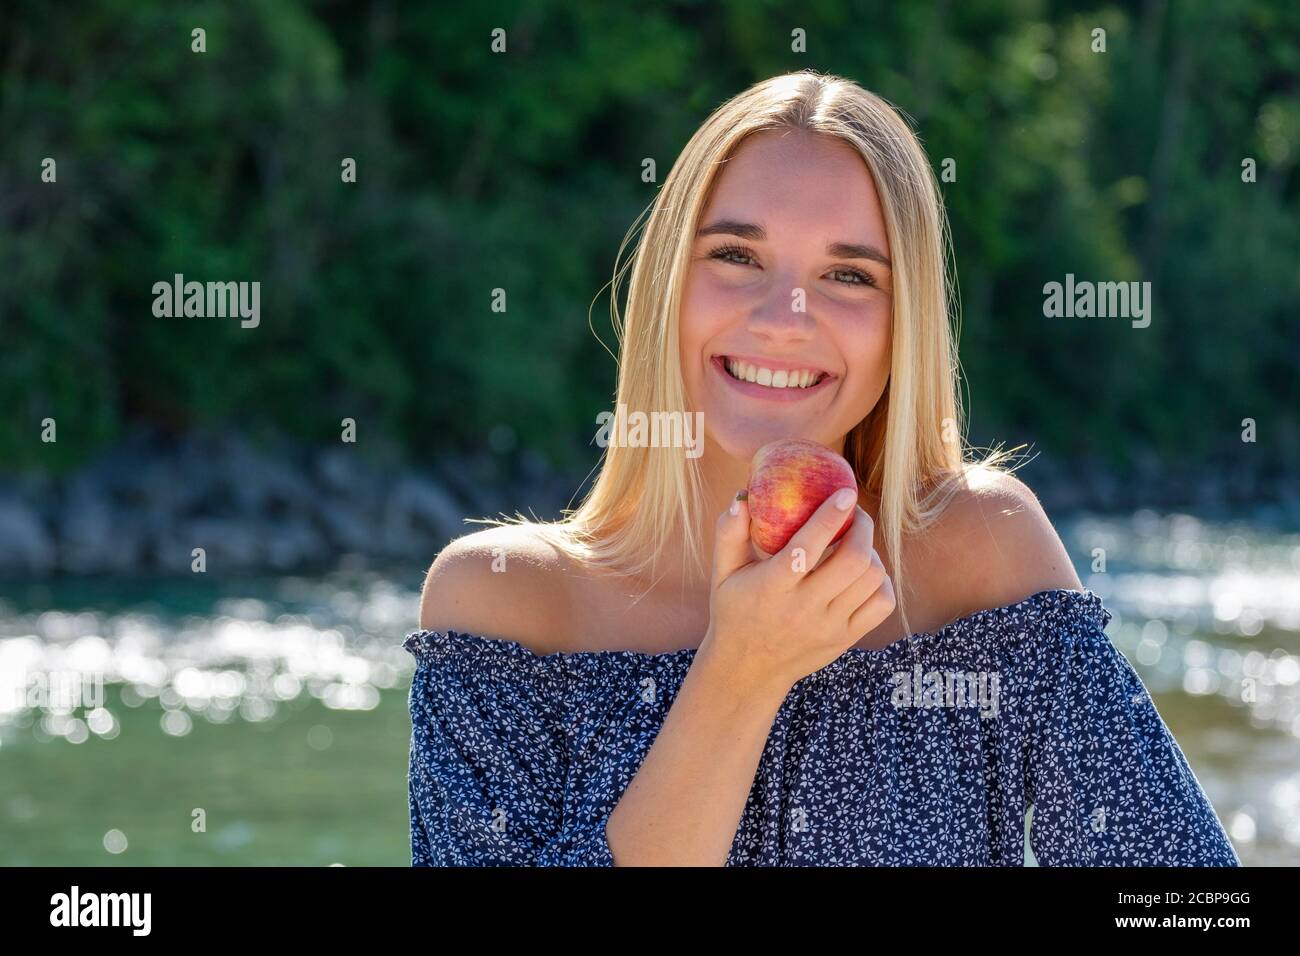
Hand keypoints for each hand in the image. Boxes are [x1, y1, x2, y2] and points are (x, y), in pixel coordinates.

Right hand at [699, 488, 895, 696]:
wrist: (749, 669)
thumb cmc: (735, 610)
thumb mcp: (722, 574)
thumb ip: (729, 533)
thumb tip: (743, 496)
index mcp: (772, 587)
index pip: (806, 547)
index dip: (830, 517)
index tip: (846, 493)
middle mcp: (803, 608)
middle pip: (852, 561)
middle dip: (862, 528)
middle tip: (854, 514)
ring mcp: (829, 626)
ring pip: (871, 579)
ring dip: (870, 552)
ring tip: (856, 542)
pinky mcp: (846, 639)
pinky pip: (882, 604)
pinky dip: (880, 581)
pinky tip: (864, 572)